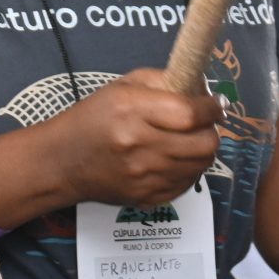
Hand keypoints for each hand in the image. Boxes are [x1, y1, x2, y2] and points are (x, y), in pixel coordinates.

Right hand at [56, 68, 223, 206]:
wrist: (63, 161)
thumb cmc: (93, 118)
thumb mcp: (123, 85)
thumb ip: (165, 80)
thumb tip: (203, 88)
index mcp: (132, 111)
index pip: (190, 113)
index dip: (212, 108)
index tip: (215, 105)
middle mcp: (139, 146)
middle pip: (204, 144)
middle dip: (211, 130)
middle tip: (204, 123)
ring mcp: (144, 177)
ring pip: (201, 165)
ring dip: (202, 150)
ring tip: (189, 139)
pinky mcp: (147, 197)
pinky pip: (188, 184)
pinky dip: (189, 169)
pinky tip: (175, 158)